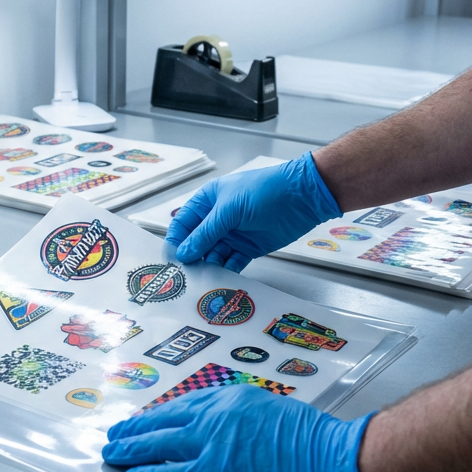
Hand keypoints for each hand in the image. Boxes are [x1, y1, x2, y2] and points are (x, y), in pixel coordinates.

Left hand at [102, 385, 399, 471]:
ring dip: (131, 449)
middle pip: (164, 420)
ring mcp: (214, 443)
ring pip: (159, 444)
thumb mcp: (277, 412)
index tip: (145, 418)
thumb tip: (235, 432)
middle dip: (136, 428)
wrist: (336, 460)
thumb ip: (248, 418)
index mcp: (233, 398)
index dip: (159, 414)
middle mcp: (217, 415)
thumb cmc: (319, 442)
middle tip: (116, 433)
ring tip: (113, 453)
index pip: (185, 404)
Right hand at [165, 152, 340, 271]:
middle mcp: (217, 218)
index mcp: (207, 201)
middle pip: (196, 242)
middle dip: (190, 258)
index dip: (176, 240)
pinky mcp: (247, 248)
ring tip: (202, 281)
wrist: (302, 198)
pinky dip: (226, 272)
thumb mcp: (229, 209)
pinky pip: (231, 263)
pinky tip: (221, 280)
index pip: (183, 223)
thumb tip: (184, 252)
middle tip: (183, 276)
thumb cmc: (265, 191)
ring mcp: (232, 234)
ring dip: (208, 267)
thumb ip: (206, 232)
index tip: (170, 259)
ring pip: (212, 255)